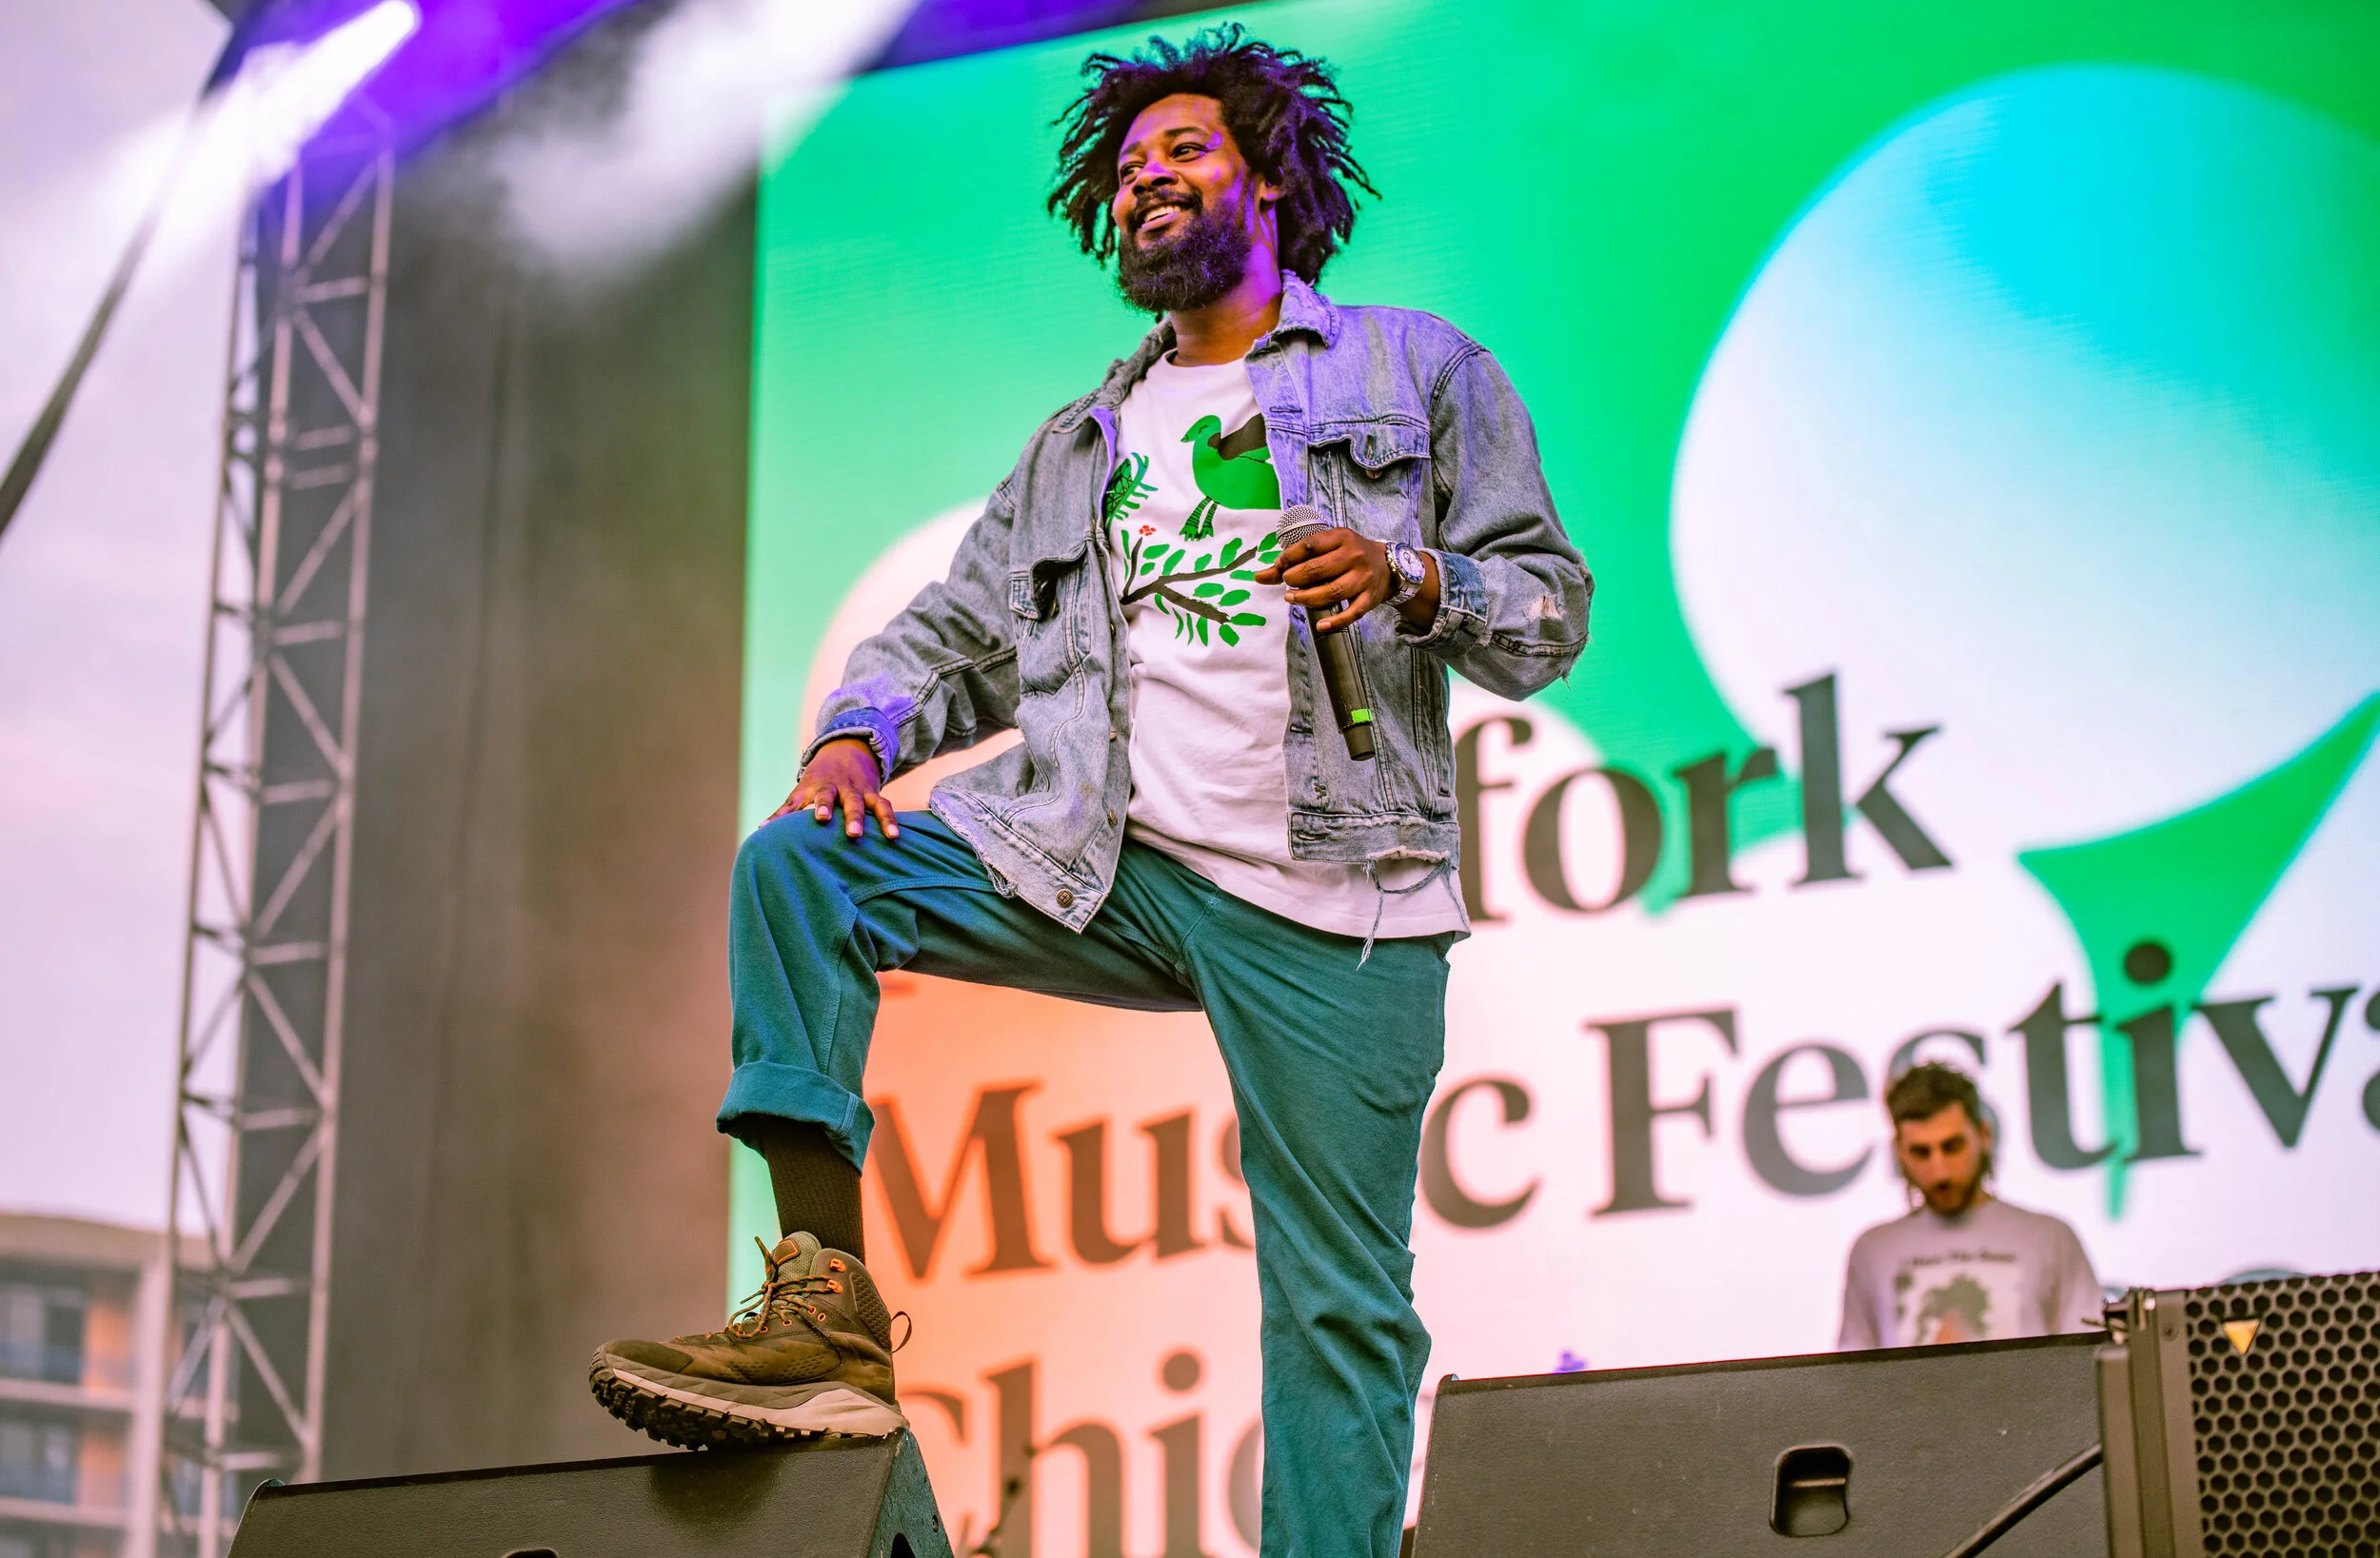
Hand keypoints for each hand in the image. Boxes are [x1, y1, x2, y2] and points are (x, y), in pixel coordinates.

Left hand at [770, 736, 899, 838]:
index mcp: (816, 787)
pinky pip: (884, 806)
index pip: (815, 799)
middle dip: (851, 816)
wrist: (846, 748)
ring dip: (876, 819)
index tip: (820, 819)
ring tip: (888, 835)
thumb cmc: (818, 778)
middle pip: (844, 801)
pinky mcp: (873, 793)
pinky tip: (896, 836)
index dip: (816, 808)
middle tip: (852, 833)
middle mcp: (838, 788)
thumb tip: (761, 831)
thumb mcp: (801, 791)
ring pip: (868, 804)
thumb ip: (784, 811)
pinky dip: (890, 820)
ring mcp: (857, 790)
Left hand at [1253, 527, 1436, 633]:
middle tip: (1286, 584)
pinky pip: (1352, 613)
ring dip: (1307, 598)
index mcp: (1342, 537)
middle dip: (1295, 578)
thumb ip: (1293, 561)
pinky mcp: (1369, 599)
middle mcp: (1354, 556)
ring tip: (1292, 598)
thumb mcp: (1327, 548)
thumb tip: (1259, 577)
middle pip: (1318, 570)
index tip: (1279, 566)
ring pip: (1332, 592)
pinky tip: (1321, 625)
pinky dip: (1336, 621)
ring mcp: (1363, 579)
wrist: (1387, 566)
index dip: (1289, 557)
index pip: (1310, 545)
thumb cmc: (1348, 555)